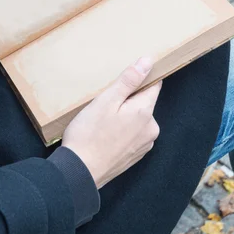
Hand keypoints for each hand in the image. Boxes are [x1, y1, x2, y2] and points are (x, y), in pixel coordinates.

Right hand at [62, 57, 161, 188]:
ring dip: (125, 116)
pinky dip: (122, 131)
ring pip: (138, 120)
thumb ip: (129, 81)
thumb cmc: (89, 134)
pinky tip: (105, 134)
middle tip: (105, 102)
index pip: (153, 86)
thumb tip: (148, 61)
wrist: (80, 172)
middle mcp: (151, 129)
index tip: (128, 77)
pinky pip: (132, 135)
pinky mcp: (134, 156)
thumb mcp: (106, 101)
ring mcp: (144, 144)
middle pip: (144, 104)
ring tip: (102, 120)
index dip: (143, 78)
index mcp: (145, 112)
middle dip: (128, 100)